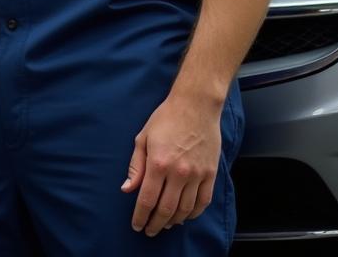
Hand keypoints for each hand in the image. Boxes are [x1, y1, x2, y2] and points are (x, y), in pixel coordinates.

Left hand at [121, 93, 220, 235]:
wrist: (195, 106)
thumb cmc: (166, 119)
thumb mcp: (143, 138)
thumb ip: (136, 166)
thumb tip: (128, 189)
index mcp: (158, 163)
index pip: (147, 199)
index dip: (141, 216)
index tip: (137, 226)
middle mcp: (178, 173)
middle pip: (166, 209)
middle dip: (155, 224)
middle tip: (150, 230)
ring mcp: (197, 175)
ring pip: (185, 209)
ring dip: (174, 221)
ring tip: (165, 224)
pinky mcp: (210, 174)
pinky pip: (203, 202)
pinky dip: (194, 213)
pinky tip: (185, 216)